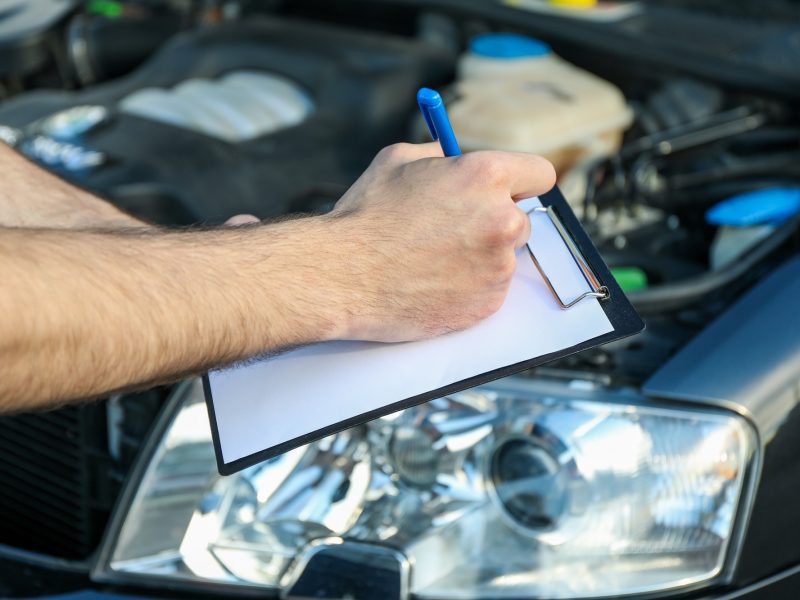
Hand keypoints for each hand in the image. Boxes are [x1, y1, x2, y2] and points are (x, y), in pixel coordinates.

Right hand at [327, 143, 555, 341]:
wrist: (342, 276)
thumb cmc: (365, 218)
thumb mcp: (397, 161)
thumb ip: (437, 154)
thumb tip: (452, 155)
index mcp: (485, 176)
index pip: (539, 173)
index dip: (521, 182)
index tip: (511, 192)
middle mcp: (502, 219)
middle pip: (522, 220)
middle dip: (495, 224)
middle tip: (457, 232)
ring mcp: (499, 266)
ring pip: (504, 258)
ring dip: (480, 259)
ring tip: (432, 261)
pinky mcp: (489, 303)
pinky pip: (489, 291)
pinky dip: (469, 289)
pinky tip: (433, 283)